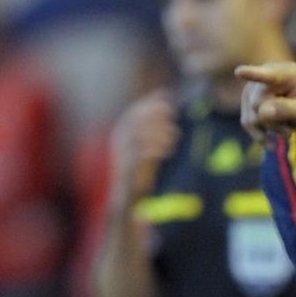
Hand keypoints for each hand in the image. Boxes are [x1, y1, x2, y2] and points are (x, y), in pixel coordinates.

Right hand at [110, 89, 179, 205]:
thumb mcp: (150, 144)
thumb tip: (168, 102)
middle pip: (136, 120)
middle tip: (172, 115)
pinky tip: (168, 151)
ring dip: (158, 132)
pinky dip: (155, 150)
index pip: (135, 112)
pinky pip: (140, 155)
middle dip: (155, 114)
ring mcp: (122, 154)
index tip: (168, 102)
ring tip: (175, 135)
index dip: (150, 104)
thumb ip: (156, 125)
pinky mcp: (128, 168)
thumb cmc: (143, 168)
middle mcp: (120, 141)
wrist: (131, 194)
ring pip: (139, 136)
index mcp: (123, 132)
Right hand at [236, 62, 295, 140]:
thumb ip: (287, 110)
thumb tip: (262, 112)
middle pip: (257, 104)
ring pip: (251, 116)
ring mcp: (255, 88)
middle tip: (293, 128)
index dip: (252, 74)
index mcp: (286, 74)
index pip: (266, 75)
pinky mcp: (249, 101)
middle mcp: (265, 76)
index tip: (239, 72)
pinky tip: (271, 144)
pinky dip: (261, 135)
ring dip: (271, 129)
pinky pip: (247, 122)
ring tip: (289, 129)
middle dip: (274, 122)